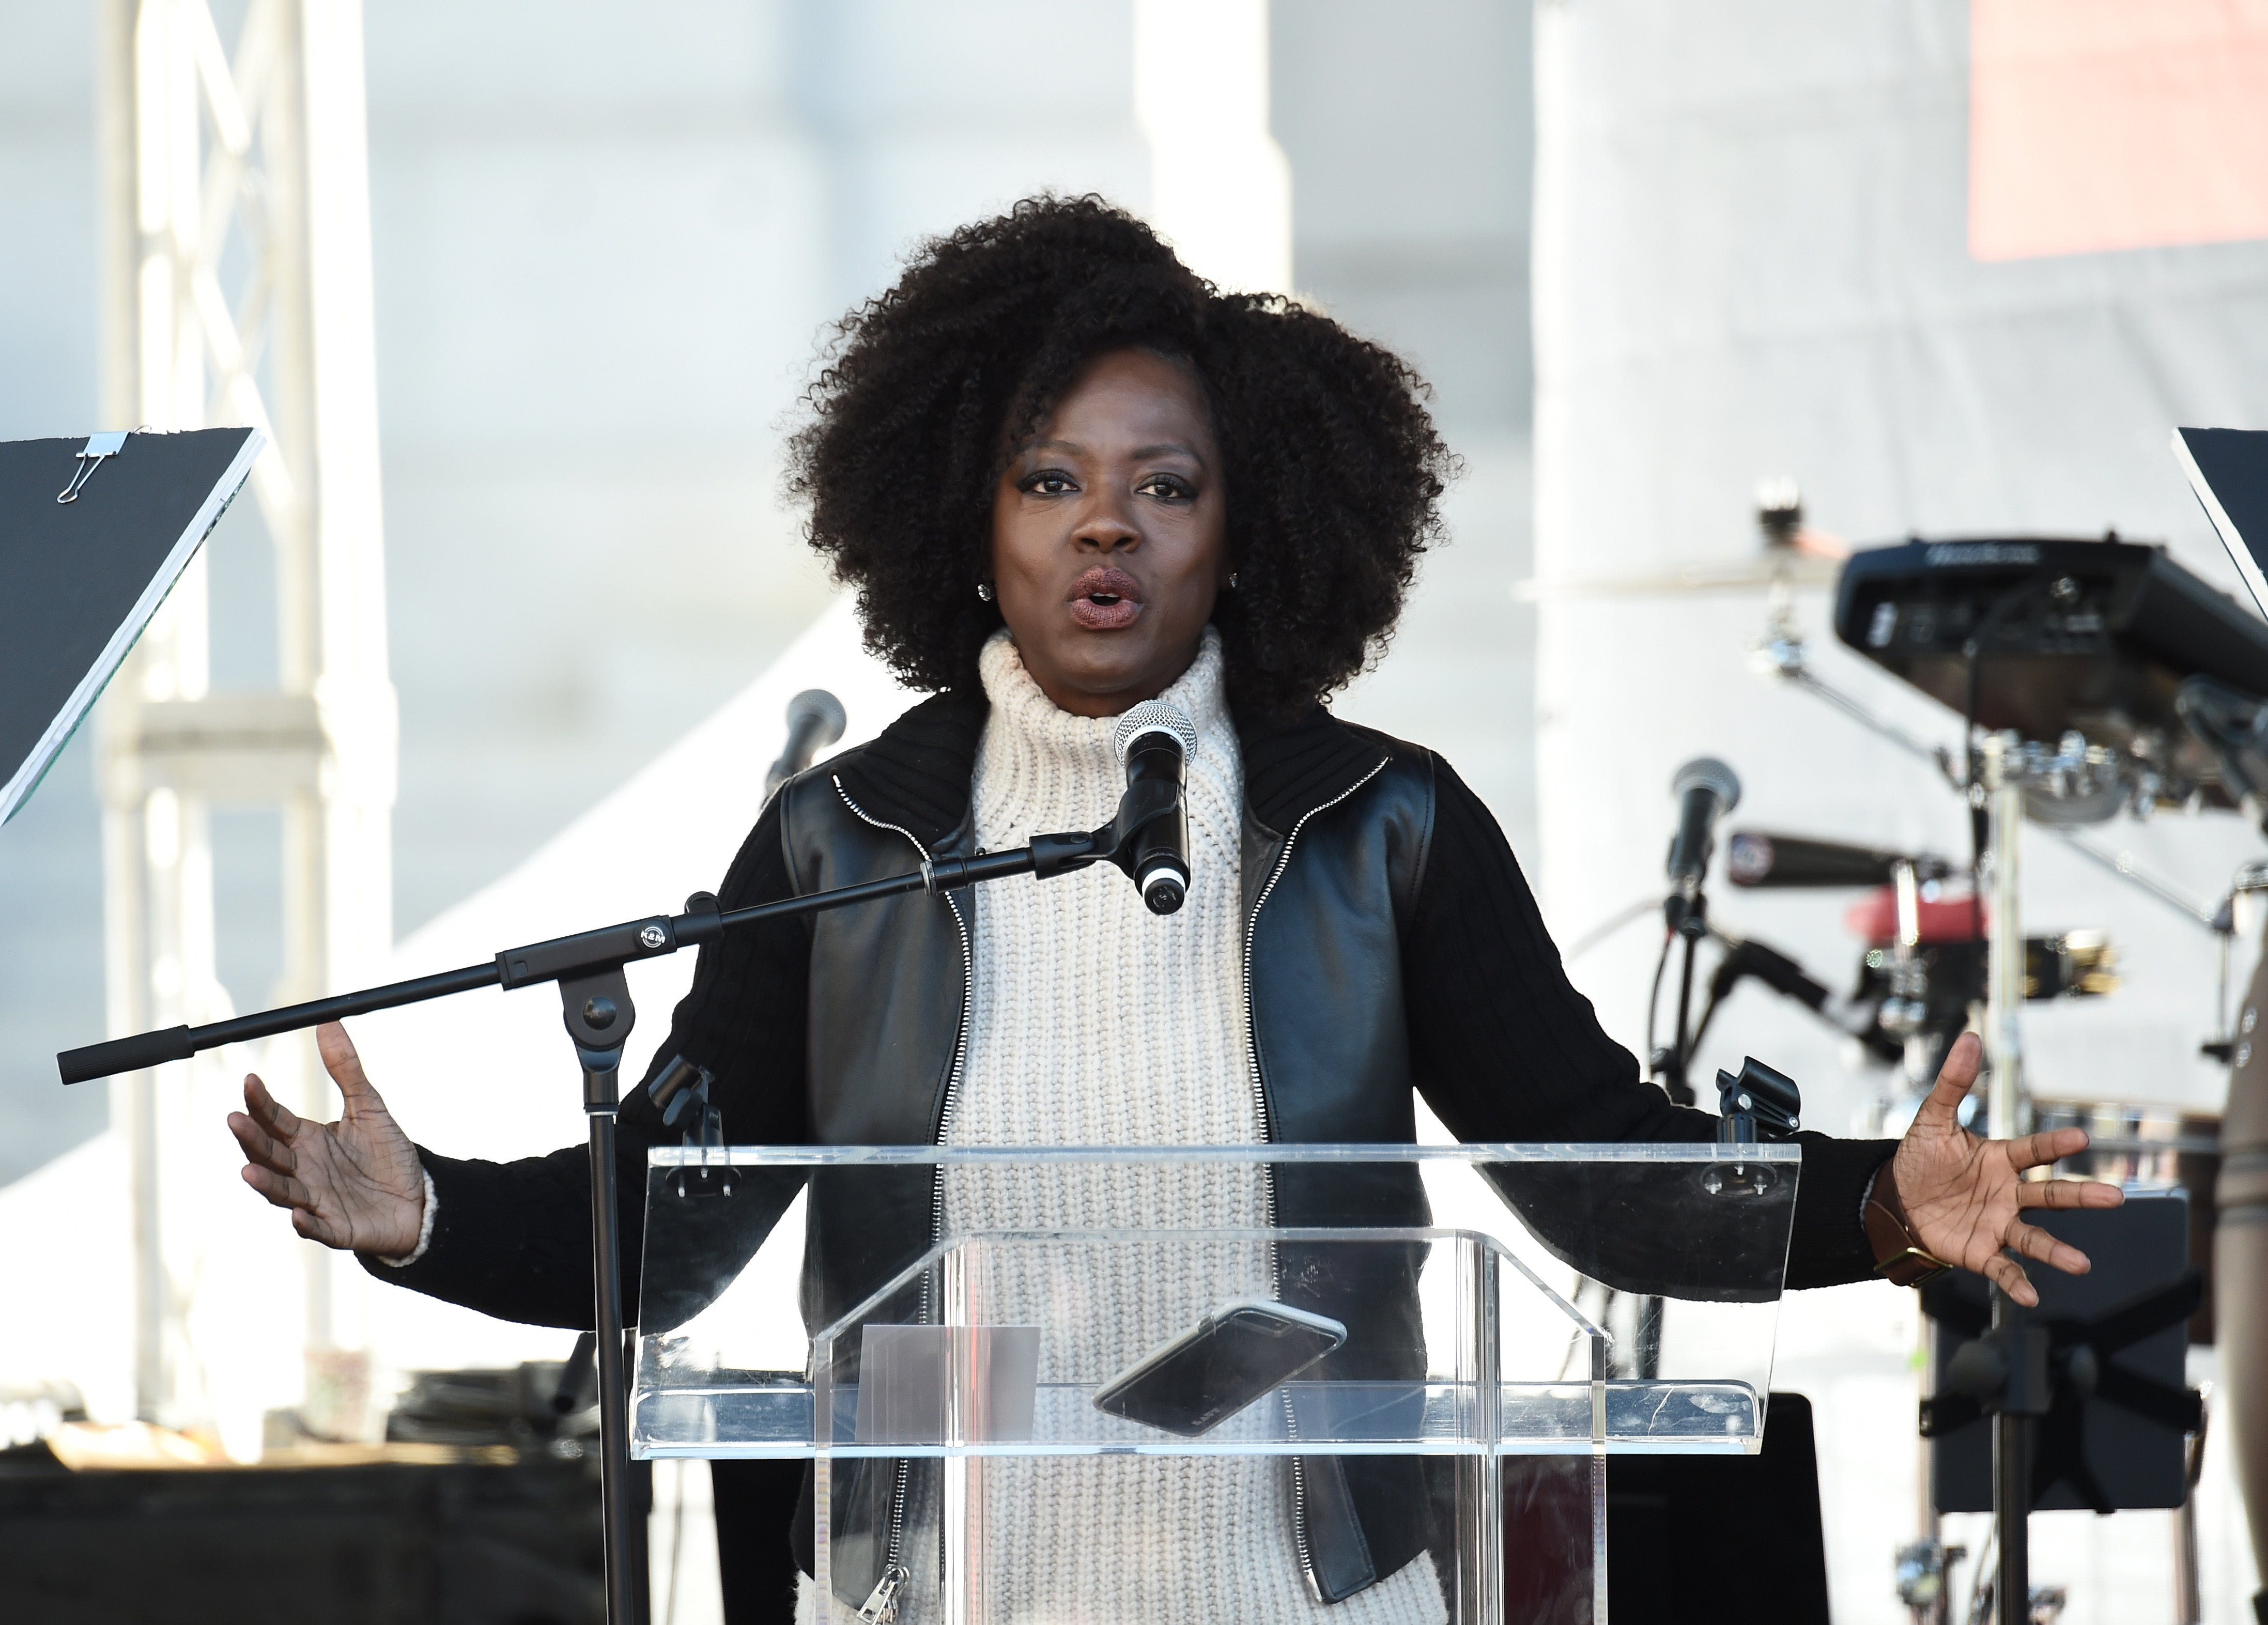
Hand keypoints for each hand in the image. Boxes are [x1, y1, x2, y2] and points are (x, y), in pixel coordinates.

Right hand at [227, 1021, 425, 1256]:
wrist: (417, 1196)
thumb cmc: (386, 1154)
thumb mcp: (368, 1106)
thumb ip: (346, 1069)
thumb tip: (327, 1022)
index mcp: (306, 1140)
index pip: (275, 1119)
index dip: (261, 1101)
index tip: (250, 1079)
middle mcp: (303, 1169)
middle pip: (269, 1153)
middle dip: (251, 1139)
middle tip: (234, 1120)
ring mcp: (316, 1200)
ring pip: (282, 1192)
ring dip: (265, 1183)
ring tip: (248, 1170)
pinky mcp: (336, 1228)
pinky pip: (317, 1228)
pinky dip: (306, 1224)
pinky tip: (299, 1215)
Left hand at [1887, 1031, 2123, 1304]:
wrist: (1894, 1201)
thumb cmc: (1919, 1159)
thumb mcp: (1932, 1119)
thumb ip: (1954, 1082)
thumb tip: (1969, 1037)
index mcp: (2000, 1159)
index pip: (2033, 1151)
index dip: (2055, 1145)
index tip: (2080, 1138)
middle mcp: (2007, 1193)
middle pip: (2049, 1195)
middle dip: (2080, 1197)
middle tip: (2115, 1197)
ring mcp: (1996, 1224)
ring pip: (2033, 1237)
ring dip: (2056, 1251)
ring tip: (2080, 1264)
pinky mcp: (1980, 1251)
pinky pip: (2003, 1268)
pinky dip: (2016, 1282)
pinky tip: (2031, 1296)